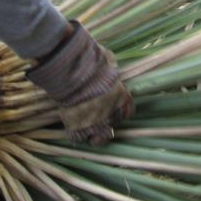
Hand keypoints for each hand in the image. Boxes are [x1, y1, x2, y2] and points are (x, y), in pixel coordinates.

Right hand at [26, 22, 133, 144]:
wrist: (74, 73)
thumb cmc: (92, 61)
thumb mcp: (108, 60)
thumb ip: (110, 67)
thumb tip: (108, 60)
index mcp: (122, 98)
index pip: (129, 111)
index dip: (121, 110)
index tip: (114, 106)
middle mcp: (111, 114)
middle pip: (113, 126)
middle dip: (106, 122)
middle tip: (97, 117)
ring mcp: (94, 124)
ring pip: (98, 140)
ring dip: (94, 137)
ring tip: (87, 131)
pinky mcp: (76, 127)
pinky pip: (77, 139)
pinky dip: (74, 135)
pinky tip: (72, 128)